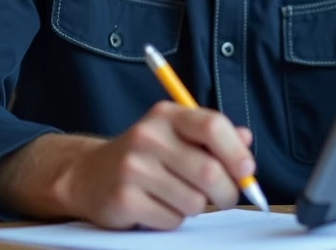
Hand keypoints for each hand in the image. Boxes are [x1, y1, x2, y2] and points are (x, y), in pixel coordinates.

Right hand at [45, 102, 254, 229]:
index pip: (212, 126)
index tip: (246, 170)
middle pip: (209, 171)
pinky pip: (171, 220)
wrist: (89, 175)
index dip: (236, 152)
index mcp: (167, 115)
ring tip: (180, 197)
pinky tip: (158, 207)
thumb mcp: (176, 135)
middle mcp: (148, 136)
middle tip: (224, 197)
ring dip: (196, 207)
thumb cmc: (145, 156)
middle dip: (226, 192)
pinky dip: (173, 220)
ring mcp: (133, 168)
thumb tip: (247, 140)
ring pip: (194, 201)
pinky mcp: (124, 199)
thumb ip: (212, 136)